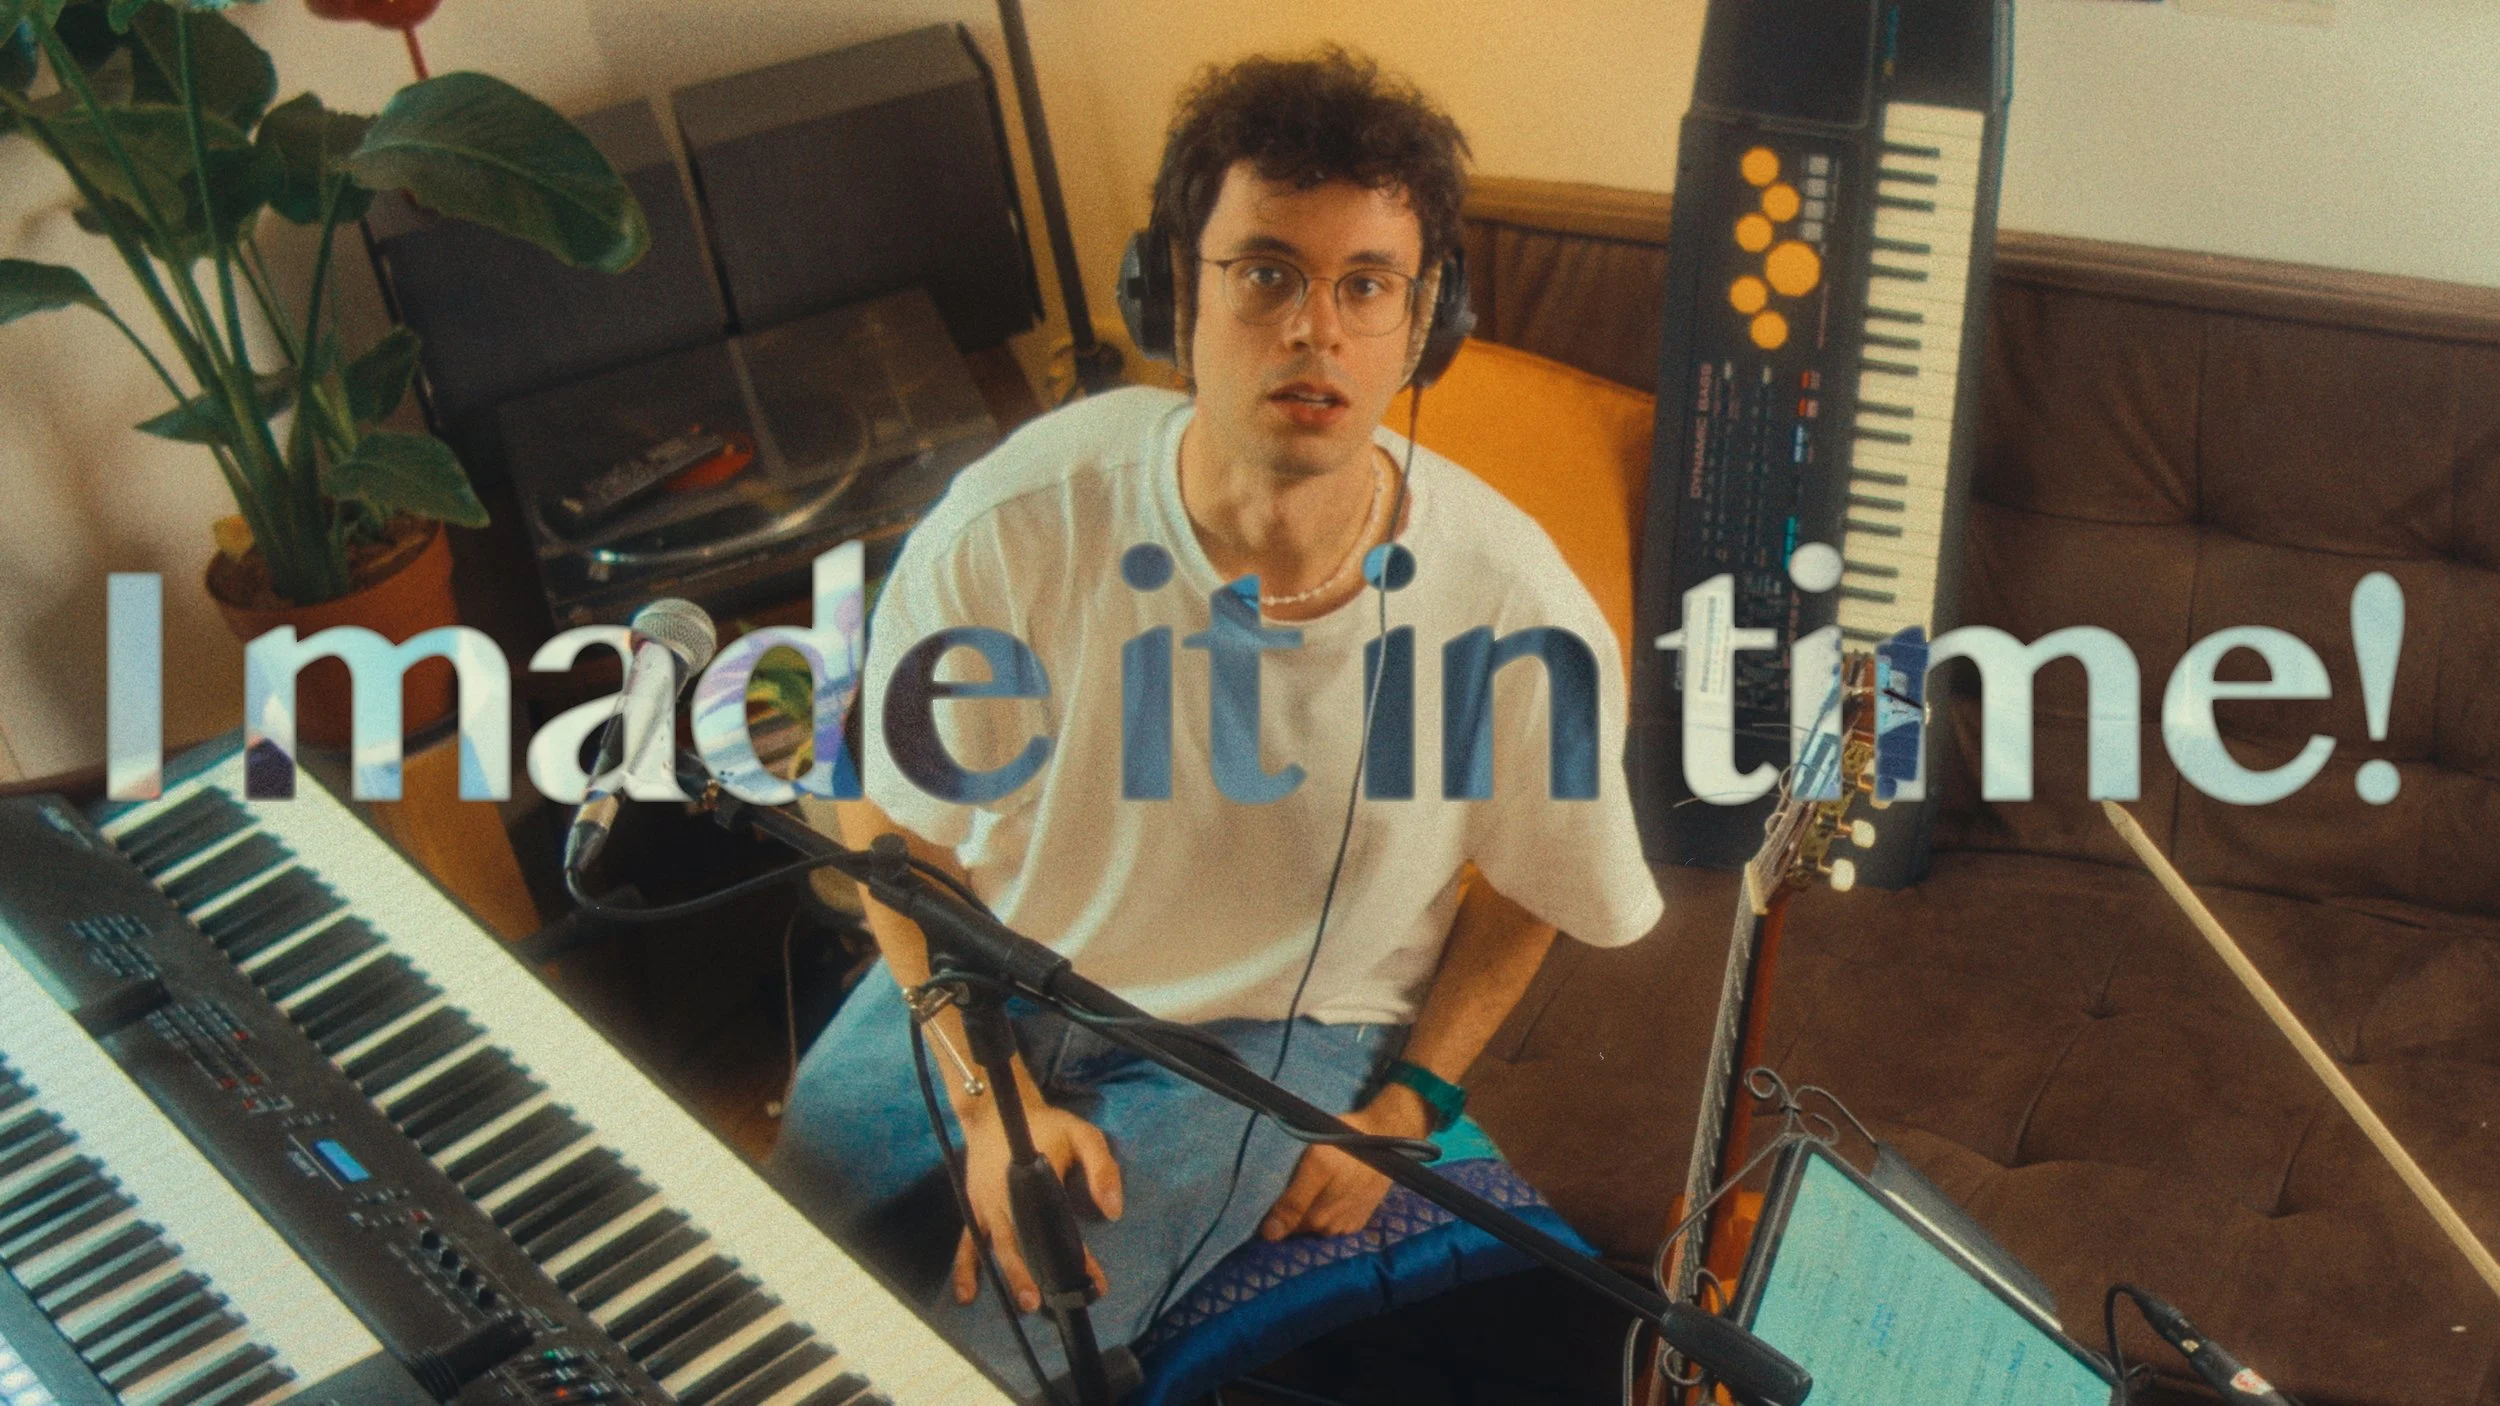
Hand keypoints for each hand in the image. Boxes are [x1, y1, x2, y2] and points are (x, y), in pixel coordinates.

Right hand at [953, 1101, 1124, 1311]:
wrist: (996, 1111)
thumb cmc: (1045, 1125)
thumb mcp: (1082, 1134)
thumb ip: (1102, 1169)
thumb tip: (1114, 1211)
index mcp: (1035, 1181)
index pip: (1058, 1225)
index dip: (1078, 1256)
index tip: (1095, 1280)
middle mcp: (1006, 1198)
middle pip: (1021, 1243)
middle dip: (1036, 1274)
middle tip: (1049, 1302)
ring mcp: (986, 1205)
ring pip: (996, 1247)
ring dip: (1009, 1276)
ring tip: (1024, 1303)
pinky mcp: (975, 1208)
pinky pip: (968, 1242)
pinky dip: (966, 1269)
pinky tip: (966, 1296)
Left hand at [1259, 1086, 1431, 1240]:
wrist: (1385, 1137)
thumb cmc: (1346, 1146)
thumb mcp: (1315, 1166)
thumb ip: (1294, 1202)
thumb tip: (1269, 1236)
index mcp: (1317, 1220)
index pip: (1282, 1229)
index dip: (1271, 1215)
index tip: (1262, 1198)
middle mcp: (1331, 1230)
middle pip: (1299, 1226)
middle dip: (1291, 1211)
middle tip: (1289, 1183)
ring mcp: (1347, 1225)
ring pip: (1316, 1224)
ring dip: (1310, 1209)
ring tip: (1310, 1186)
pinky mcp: (1358, 1218)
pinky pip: (1334, 1220)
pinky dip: (1327, 1209)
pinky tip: (1328, 1192)